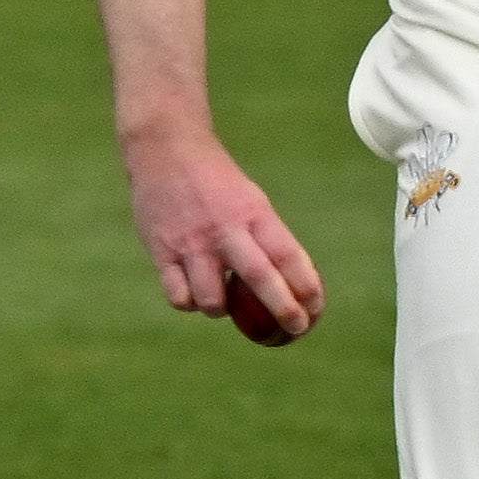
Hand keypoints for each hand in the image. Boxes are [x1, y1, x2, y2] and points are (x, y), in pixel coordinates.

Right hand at [123, 125, 323, 340]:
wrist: (165, 150)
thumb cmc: (216, 183)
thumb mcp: (250, 201)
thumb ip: (266, 239)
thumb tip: (293, 283)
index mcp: (253, 213)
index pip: (288, 254)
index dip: (306, 285)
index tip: (317, 307)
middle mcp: (225, 229)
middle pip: (260, 277)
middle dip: (283, 308)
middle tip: (297, 328)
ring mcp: (192, 243)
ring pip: (213, 300)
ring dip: (222, 310)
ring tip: (223, 301)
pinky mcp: (161, 252)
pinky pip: (179, 297)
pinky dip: (190, 303)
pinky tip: (194, 292)